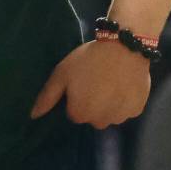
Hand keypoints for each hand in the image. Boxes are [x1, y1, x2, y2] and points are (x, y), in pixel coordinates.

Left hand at [30, 40, 150, 129]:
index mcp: (80, 114)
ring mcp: (120, 117)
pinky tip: (123, 84)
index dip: (76, 97)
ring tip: (110, 82)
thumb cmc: (88, 60)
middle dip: (92, 103)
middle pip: (92, 116)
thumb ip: (47, 97)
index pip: (74, 113)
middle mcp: (100, 122)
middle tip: (95, 81)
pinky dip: (124, 101)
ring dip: (108, 104)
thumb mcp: (62, 74)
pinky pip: (126, 110)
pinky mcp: (137, 110)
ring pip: (109, 115)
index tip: (81, 83)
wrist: (124, 48)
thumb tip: (33, 116)